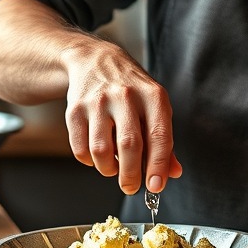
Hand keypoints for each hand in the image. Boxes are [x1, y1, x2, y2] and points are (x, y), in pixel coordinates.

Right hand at [63, 38, 181, 195]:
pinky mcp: (75, 109)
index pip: (159, 136)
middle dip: (131, 175)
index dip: (158, 165)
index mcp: (153, 96)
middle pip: (130, 146)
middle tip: (131, 187)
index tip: (156, 187)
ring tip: (113, 168)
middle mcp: (126, 95)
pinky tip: (96, 155)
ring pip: (101, 151)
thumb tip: (172, 173)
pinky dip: (89, 161)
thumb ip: (164, 140)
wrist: (94, 60)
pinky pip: (80, 148)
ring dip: (108, 169)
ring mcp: (98, 101)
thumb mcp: (154, 106)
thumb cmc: (131, 89)